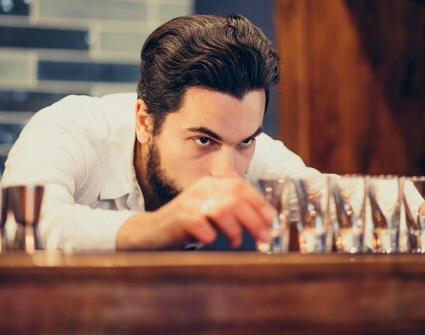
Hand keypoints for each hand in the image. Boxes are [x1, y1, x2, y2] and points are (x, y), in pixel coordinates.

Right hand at [116, 176, 274, 249]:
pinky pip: (201, 225)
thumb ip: (233, 209)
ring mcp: (189, 201)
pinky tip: (211, 241)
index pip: (241, 186)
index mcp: (212, 183)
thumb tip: (264, 221)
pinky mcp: (179, 217)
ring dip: (234, 229)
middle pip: (235, 199)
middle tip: (264, 236)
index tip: (272, 219)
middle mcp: (201, 188)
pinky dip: (210, 235)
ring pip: (221, 209)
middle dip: (254, 219)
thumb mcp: (211, 210)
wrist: (153, 230)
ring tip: (235, 241)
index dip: (259, 202)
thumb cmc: (189, 223)